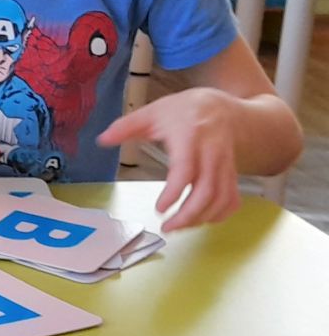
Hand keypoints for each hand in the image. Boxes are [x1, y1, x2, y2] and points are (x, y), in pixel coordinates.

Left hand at [98, 89, 241, 230]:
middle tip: (167, 227)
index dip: (174, 192)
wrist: (222, 108)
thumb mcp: (153, 112)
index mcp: (190, 137)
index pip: (186, 170)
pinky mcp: (232, 174)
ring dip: (201, 217)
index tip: (159, 208)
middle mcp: (212, 153)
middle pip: (207, 191)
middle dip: (188, 215)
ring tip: (178, 226)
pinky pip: (231, 198)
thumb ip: (127, 126)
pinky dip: (220, 214)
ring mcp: (225, 165)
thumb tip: (103, 139)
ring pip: (221, 198)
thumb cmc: (185, 110)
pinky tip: (202, 219)